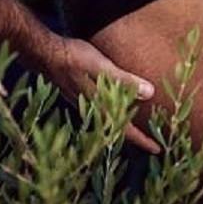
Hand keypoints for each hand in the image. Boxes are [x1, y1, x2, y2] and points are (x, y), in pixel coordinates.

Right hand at [46, 35, 160, 154]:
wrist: (45, 54)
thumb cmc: (74, 57)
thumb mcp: (101, 66)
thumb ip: (124, 79)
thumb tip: (150, 92)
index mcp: (99, 106)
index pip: (125, 130)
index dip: (142, 140)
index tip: (158, 149)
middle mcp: (92, 109)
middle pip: (117, 129)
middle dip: (134, 136)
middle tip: (152, 139)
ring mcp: (84, 102)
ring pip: (108, 120)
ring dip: (123, 124)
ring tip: (137, 123)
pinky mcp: (80, 93)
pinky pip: (100, 110)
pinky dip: (113, 112)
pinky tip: (115, 104)